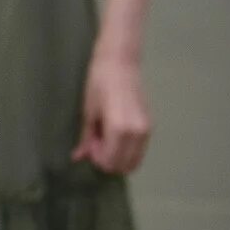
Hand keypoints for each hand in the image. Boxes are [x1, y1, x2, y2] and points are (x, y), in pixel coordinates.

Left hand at [72, 53, 151, 174]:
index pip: (110, 161)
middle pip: (124, 165)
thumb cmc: (98, 84)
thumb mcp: (89, 112)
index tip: (89, 146)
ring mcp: (146, 131)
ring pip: (134, 161)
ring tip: (105, 140)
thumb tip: (78, 157)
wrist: (120, 64)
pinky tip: (115, 137)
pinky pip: (140, 151)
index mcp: (118, 129)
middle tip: (96, 144)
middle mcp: (136, 133)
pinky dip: (127, 151)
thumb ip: (86, 138)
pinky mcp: (151, 127)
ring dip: (118, 158)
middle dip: (108, 161)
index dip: (97, 159)